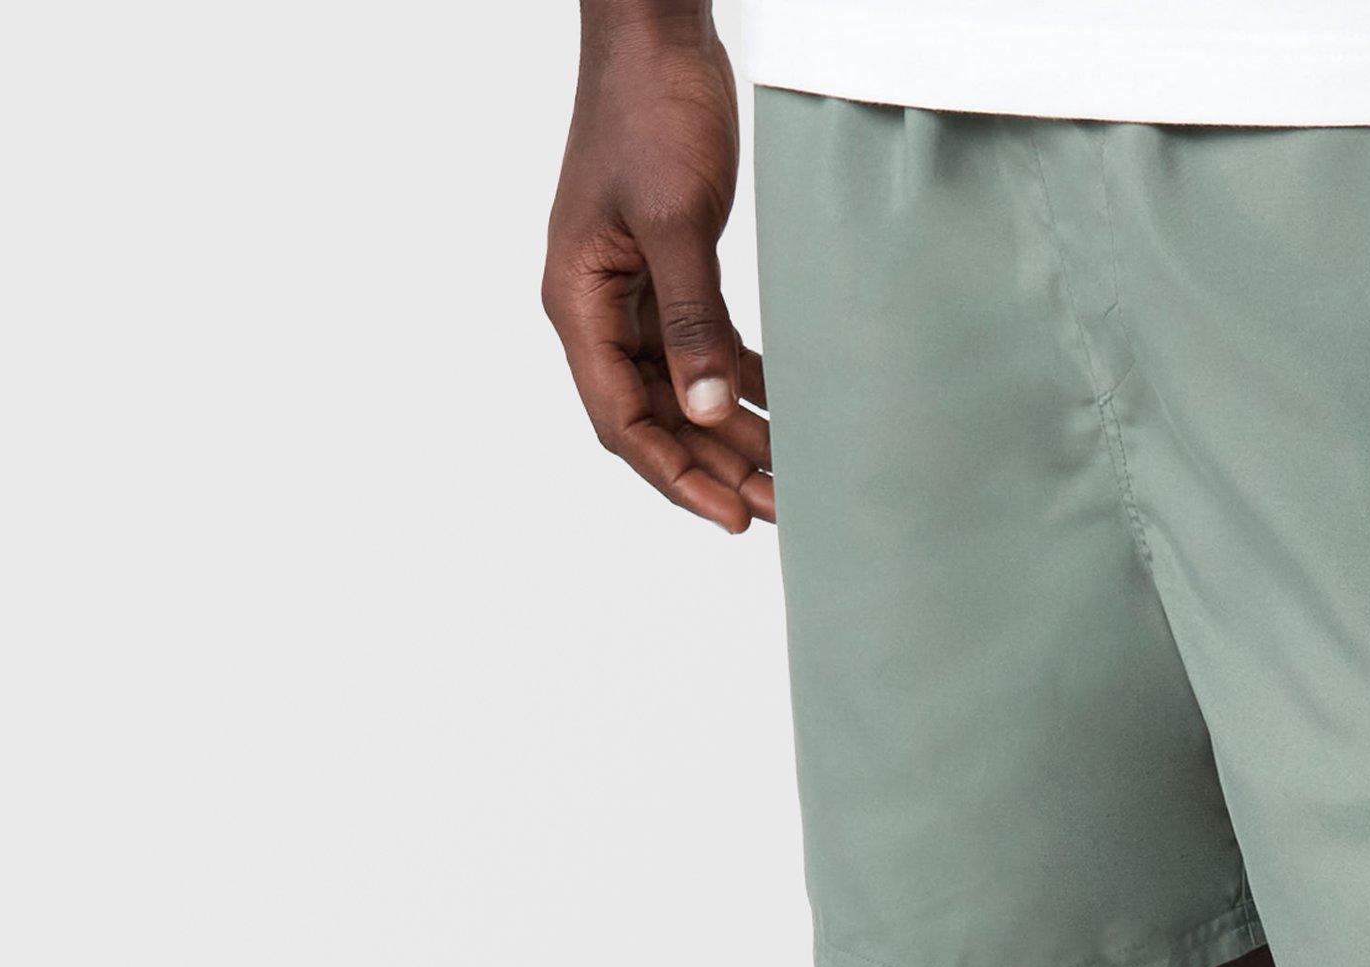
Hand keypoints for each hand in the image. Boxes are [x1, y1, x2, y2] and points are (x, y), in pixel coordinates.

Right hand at [542, 3, 773, 529]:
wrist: (657, 34)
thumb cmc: (650, 109)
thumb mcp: (674, 219)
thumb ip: (692, 317)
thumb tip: (708, 405)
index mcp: (578, 301)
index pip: (622, 418)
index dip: (675, 473)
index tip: (731, 514)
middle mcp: (599, 306)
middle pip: (656, 414)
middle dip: (715, 465)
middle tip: (781, 508)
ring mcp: (633, 289)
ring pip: (683, 386)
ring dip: (733, 430)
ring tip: (791, 475)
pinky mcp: (669, 267)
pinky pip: (702, 345)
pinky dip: (739, 378)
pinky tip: (784, 407)